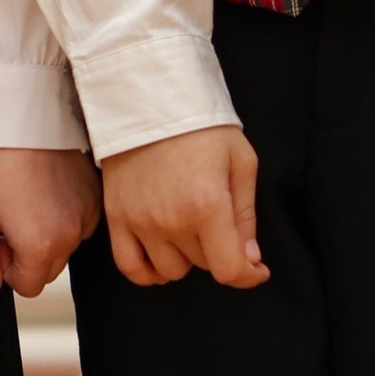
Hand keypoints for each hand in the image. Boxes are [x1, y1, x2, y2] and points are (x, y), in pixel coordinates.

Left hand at [0, 146, 101, 296]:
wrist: (26, 122)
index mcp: (40, 246)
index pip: (27, 288)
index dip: (7, 268)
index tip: (0, 240)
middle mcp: (70, 236)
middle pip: (48, 272)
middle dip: (28, 256)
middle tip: (11, 221)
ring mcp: (87, 217)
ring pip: (66, 250)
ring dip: (48, 239)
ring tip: (29, 204)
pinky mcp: (96, 199)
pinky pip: (81, 226)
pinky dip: (66, 220)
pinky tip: (49, 195)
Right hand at [99, 125, 267, 288]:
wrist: (150, 100)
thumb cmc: (202, 127)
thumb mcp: (241, 162)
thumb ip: (246, 215)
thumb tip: (250, 257)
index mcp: (207, 205)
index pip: (229, 269)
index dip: (248, 276)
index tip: (257, 269)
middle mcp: (171, 221)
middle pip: (202, 265)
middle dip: (218, 249)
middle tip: (219, 221)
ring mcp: (140, 222)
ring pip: (170, 270)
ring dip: (186, 257)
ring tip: (190, 230)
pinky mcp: (117, 219)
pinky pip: (130, 267)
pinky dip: (148, 272)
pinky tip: (162, 260)